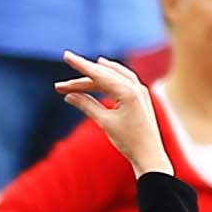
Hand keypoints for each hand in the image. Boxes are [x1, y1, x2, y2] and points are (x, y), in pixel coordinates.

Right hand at [57, 53, 167, 175]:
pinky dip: (111, 77)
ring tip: (82, 70)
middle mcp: (135, 87)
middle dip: (82, 78)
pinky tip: (104, 75)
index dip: (80, 65)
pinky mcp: (141, 97)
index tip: (66, 56)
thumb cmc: (128, 141)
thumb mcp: (105, 122)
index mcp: (127, 91)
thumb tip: (69, 96)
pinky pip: (124, 80)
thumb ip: (87, 105)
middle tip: (61, 85)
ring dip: (97, 74)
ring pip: (114, 76)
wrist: (149, 156)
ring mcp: (140, 91)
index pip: (98, 74)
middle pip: (103, 76)